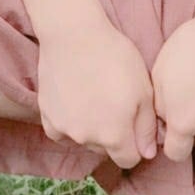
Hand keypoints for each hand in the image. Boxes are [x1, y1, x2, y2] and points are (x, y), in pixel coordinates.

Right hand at [37, 18, 158, 171]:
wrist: (74, 35)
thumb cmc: (115, 58)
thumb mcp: (144, 91)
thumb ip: (146, 128)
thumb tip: (147, 154)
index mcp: (115, 136)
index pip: (129, 159)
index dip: (136, 146)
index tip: (136, 127)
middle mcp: (87, 139)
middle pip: (105, 150)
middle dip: (113, 136)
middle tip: (115, 104)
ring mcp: (64, 129)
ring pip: (83, 140)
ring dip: (90, 129)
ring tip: (94, 98)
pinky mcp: (47, 116)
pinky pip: (60, 132)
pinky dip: (69, 123)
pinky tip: (75, 103)